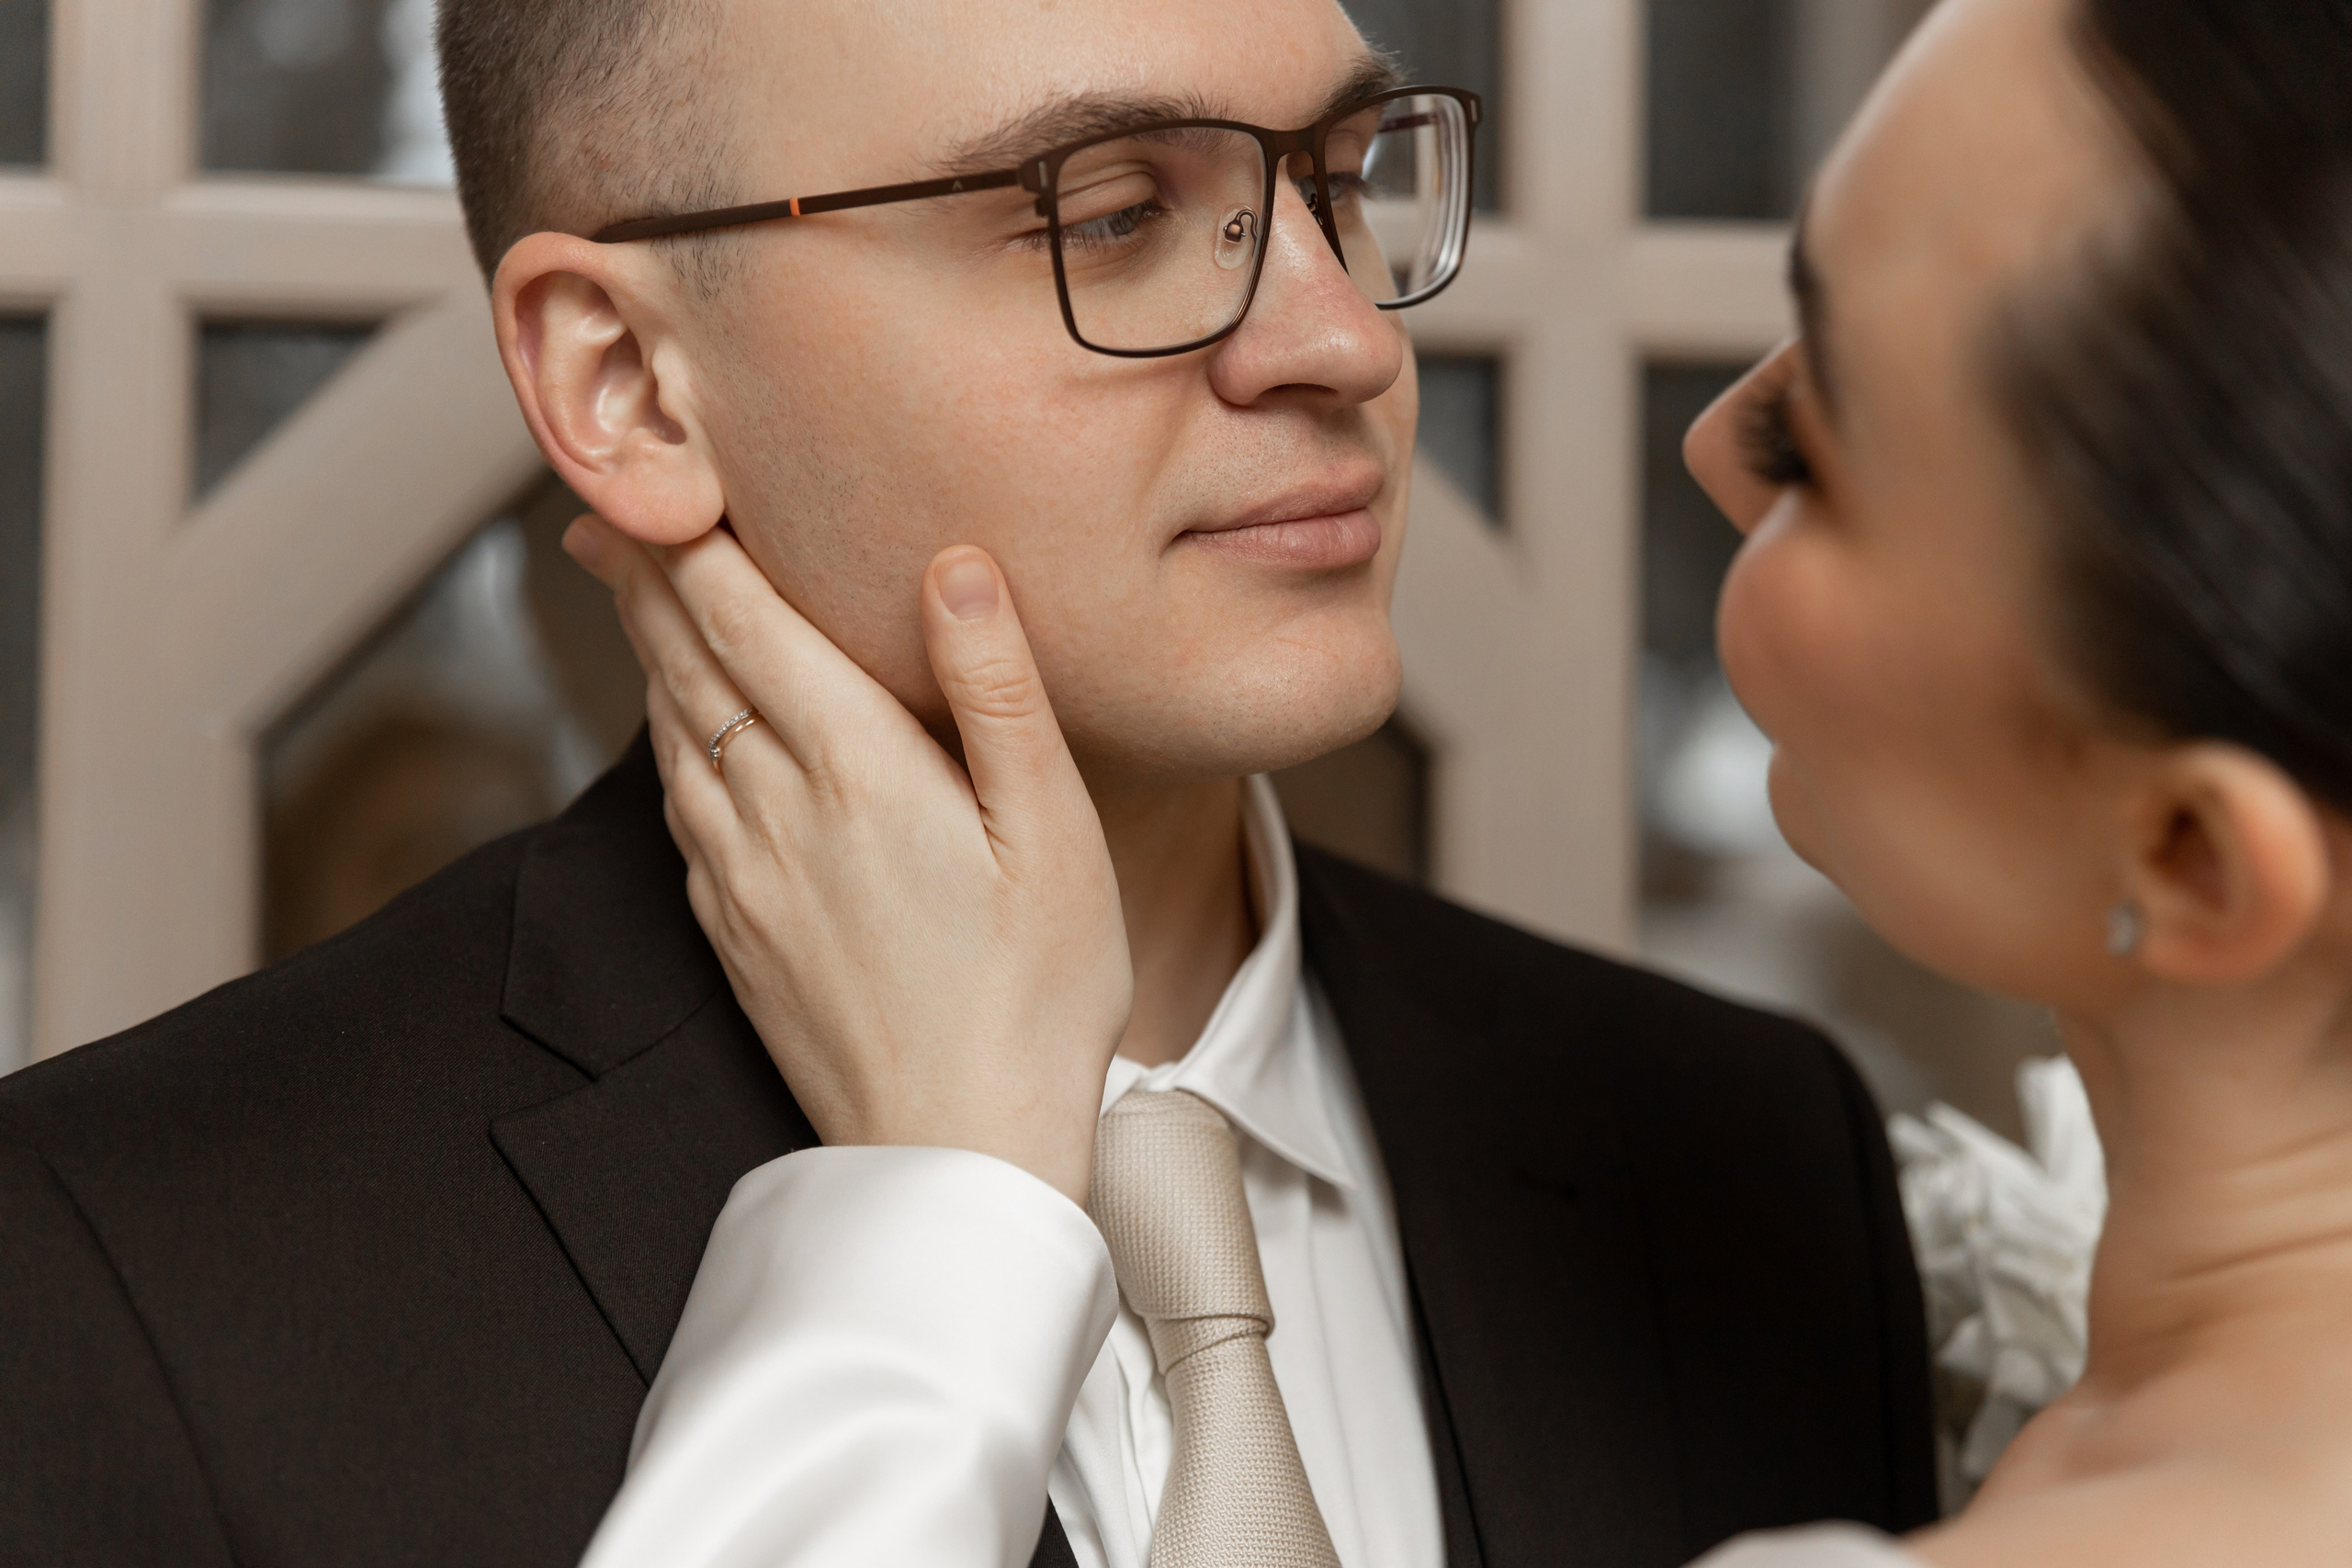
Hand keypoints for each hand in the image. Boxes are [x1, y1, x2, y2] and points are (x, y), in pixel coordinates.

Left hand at [564, 516, 1131, 1205]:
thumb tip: (954, 565)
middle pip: (686, 666)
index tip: (655, 483)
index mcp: (853, 770)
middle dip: (648, 580)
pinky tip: (679, 738)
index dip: (693, 544)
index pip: (744, 622)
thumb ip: (995, 690)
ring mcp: (741, 879)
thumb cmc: (1033, 998)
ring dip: (647, 656)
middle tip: (610, 514)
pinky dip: (665, 747)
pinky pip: (678, 811)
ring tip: (637, 600)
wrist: (956, 1152)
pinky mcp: (735, 936)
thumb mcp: (1051, 832)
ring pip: (669, 734)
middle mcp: (774, 813)